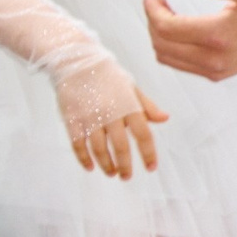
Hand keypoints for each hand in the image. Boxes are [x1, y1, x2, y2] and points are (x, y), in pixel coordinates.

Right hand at [54, 58, 167, 179]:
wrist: (76, 59)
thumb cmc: (106, 73)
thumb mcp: (130, 86)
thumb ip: (147, 105)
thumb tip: (165, 119)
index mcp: (129, 106)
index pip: (144, 135)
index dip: (148, 154)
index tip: (150, 168)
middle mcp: (111, 113)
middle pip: (121, 147)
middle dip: (125, 166)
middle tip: (126, 177)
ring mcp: (90, 117)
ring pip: (99, 149)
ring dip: (106, 165)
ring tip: (110, 173)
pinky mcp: (72, 118)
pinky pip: (78, 144)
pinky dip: (83, 158)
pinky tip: (89, 167)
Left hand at [145, 0, 236, 80]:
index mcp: (218, 35)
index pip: (167, 29)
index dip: (152, 11)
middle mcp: (213, 58)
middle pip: (161, 45)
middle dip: (152, 21)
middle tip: (158, 3)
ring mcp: (214, 70)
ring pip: (167, 57)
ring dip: (159, 36)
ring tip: (166, 14)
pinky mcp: (216, 74)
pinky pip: (180, 64)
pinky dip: (170, 47)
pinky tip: (178, 29)